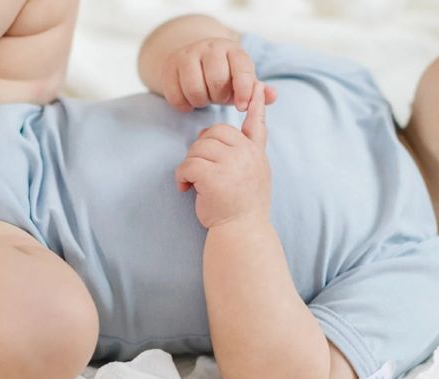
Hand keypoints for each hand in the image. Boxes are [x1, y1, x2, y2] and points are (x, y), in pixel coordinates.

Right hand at [162, 37, 276, 111]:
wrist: (191, 58)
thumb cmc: (223, 74)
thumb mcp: (241, 79)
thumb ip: (256, 90)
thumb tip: (272, 96)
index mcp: (233, 50)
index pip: (242, 69)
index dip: (244, 91)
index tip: (241, 108)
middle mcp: (210, 47)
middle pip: (217, 82)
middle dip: (219, 97)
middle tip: (218, 97)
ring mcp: (187, 55)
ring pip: (195, 90)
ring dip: (201, 102)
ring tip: (205, 97)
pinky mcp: (169, 67)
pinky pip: (177, 97)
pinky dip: (185, 105)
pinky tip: (190, 100)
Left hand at [175, 82, 270, 228]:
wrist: (242, 233)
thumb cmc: (241, 208)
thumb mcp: (252, 176)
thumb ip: (240, 153)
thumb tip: (210, 133)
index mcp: (256, 154)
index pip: (256, 123)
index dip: (255, 104)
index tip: (255, 85)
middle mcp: (247, 155)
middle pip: (213, 132)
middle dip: (201, 149)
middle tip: (201, 172)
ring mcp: (233, 164)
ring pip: (198, 148)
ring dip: (190, 165)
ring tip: (195, 184)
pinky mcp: (215, 177)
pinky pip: (188, 164)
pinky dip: (182, 176)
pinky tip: (186, 188)